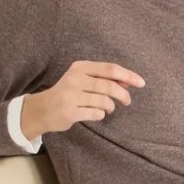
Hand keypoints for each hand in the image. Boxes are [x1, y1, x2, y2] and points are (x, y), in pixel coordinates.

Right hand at [21, 61, 145, 139]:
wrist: (42, 109)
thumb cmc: (69, 93)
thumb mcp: (83, 80)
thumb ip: (104, 79)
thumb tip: (129, 81)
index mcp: (80, 67)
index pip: (110, 69)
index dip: (128, 75)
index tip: (141, 83)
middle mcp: (75, 79)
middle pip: (109, 86)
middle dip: (123, 95)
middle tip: (127, 102)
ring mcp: (71, 95)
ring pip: (104, 101)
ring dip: (110, 107)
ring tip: (106, 108)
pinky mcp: (70, 111)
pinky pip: (96, 114)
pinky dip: (100, 115)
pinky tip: (95, 114)